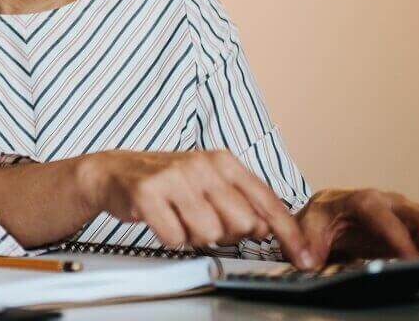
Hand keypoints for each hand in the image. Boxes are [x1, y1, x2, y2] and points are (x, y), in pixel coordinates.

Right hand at [77, 149, 313, 266]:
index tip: (304, 257)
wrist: (114, 172)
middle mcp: (201, 165)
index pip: (267, 202)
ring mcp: (174, 177)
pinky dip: (170, 237)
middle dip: (226, 234)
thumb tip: (268, 228)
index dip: (288, 234)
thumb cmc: (167, 181)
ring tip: (180, 218)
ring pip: (208, 233)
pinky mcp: (147, 193)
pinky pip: (174, 237)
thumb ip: (242, 202)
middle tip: (204, 222)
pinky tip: (162, 220)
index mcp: (223, 161)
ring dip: (194, 236)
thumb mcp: (209, 183)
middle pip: (241, 224)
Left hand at [296, 189, 418, 263]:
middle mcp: (391, 201)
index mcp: (360, 200)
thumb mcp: (307, 227)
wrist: (330, 211)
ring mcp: (411, 210)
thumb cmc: (322, 219)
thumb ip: (307, 242)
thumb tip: (308, 261)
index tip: (409, 260)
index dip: (397, 236)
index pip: (381, 214)